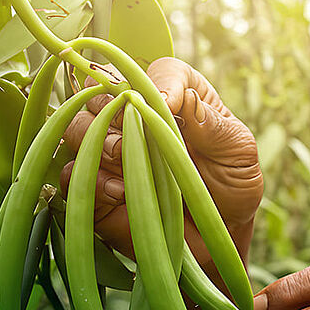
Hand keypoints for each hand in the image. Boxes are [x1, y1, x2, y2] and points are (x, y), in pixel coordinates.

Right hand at [61, 57, 261, 257]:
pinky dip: (92, 179)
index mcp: (177, 97)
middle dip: (112, 107)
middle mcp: (137, 118)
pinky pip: (72, 174)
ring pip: (77, 128)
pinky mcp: (96, 187)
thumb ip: (214, 126)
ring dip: (96, 140)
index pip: (158, 71)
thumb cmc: (231, 188)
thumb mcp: (238, 153)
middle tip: (132, 131)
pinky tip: (121, 191)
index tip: (167, 105)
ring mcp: (111, 151)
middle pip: (102, 91)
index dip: (157, 83)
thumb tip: (185, 100)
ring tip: (123, 157)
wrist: (217, 237)